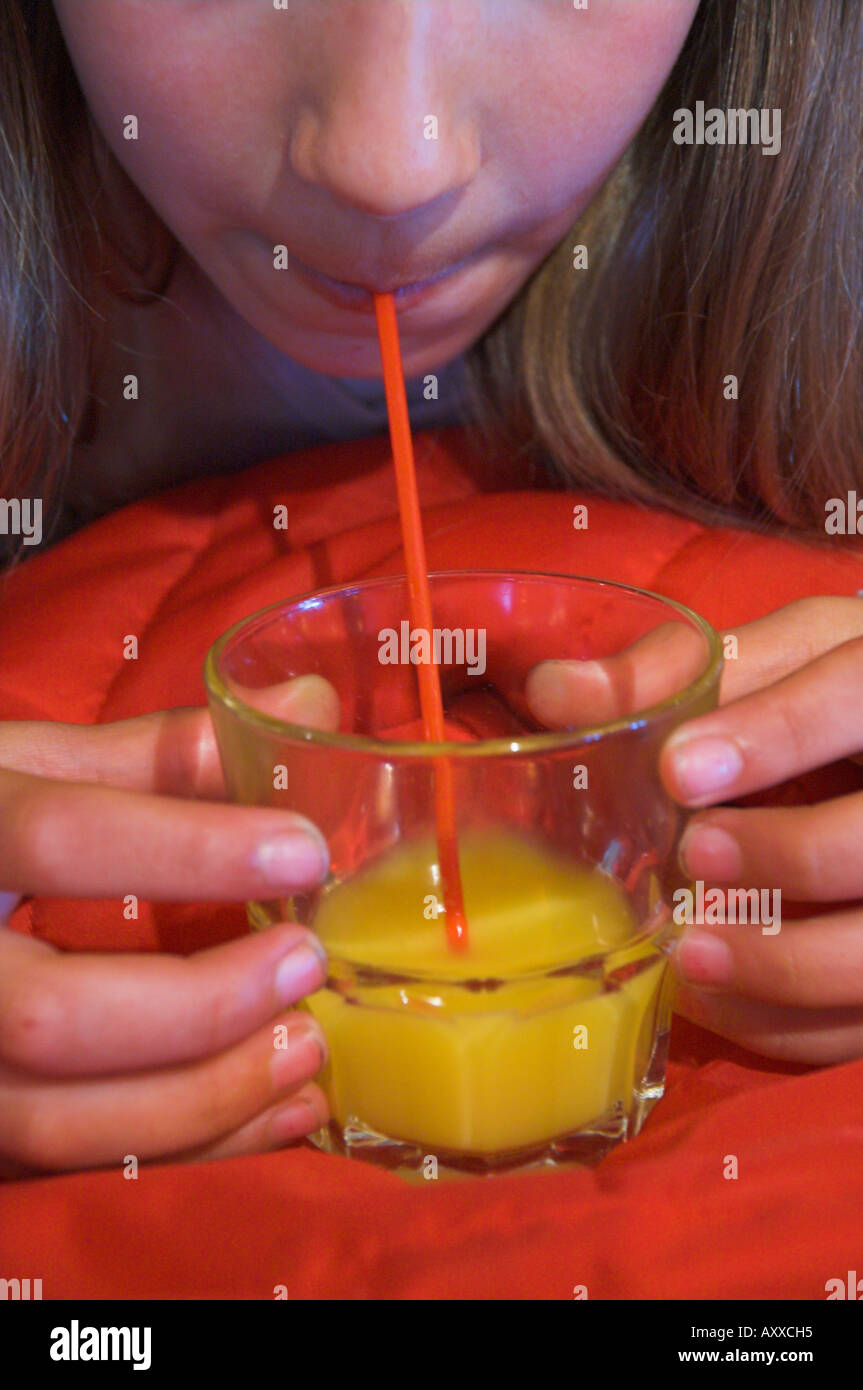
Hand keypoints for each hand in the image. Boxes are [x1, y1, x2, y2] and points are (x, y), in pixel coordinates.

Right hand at [0, 678, 337, 1176]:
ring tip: (309, 1049)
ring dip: (206, 1098)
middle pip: (52, 1017)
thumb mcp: (37, 771)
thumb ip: (166, 751)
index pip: (60, 840)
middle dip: (201, 1005)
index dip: (187, 850)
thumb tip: (311, 705)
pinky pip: (75, 1166)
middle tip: (306, 962)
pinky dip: (190, 1150)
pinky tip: (277, 1112)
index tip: (304, 851)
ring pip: (59, 1121)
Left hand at [527, 597, 862, 1064]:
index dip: (771, 735)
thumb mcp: (777, 661)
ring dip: (780, 961)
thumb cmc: (827, 698)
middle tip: (692, 854)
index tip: (680, 768)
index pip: (850, 697)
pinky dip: (779, 1020)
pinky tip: (708, 995)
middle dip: (784, 854)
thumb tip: (553, 691)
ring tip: (687, 950)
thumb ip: (677, 672)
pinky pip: (855, 1021)